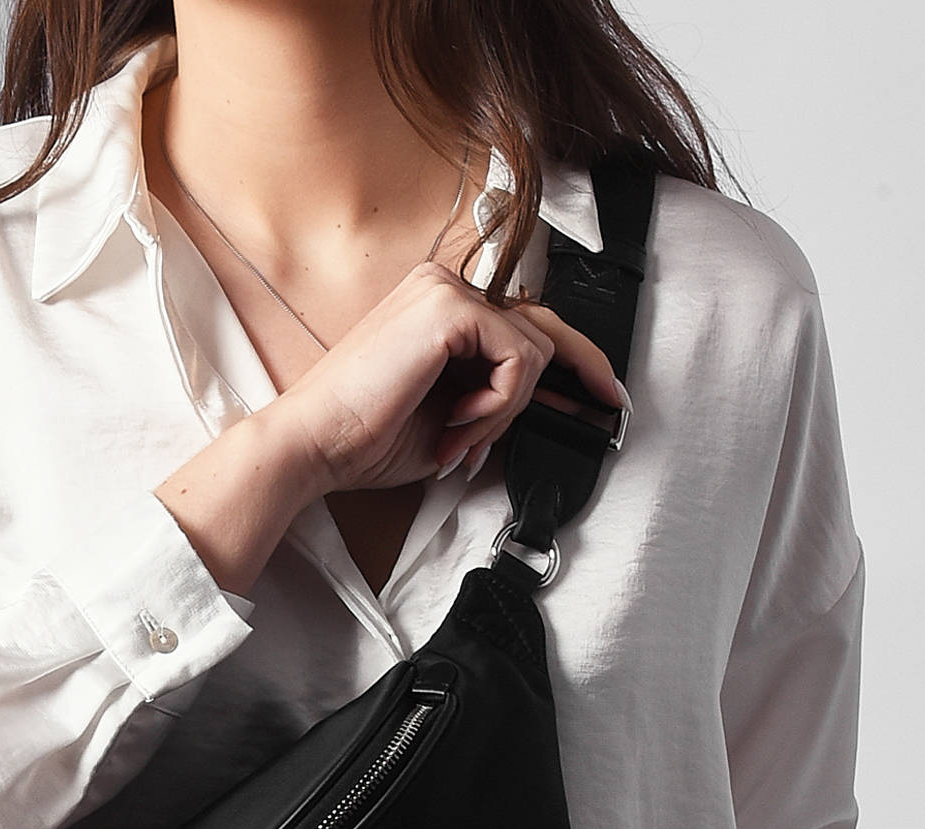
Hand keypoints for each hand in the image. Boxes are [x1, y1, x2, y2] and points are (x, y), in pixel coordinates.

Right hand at [266, 259, 621, 496]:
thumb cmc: (364, 438)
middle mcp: (443, 287)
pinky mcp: (448, 310)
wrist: (316, 444)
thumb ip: (495, 402)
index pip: (521, 323)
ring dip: (506, 410)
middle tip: (608, 404)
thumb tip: (551, 407)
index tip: (599, 394)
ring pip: (532, 350)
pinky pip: (518, 358)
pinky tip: (458, 421)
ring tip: (460, 437)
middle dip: (581, 369)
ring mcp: (445, 291)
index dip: (572, 359)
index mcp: (438, 309)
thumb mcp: (451, 419)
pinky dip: (499, 403)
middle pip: (544, 323)